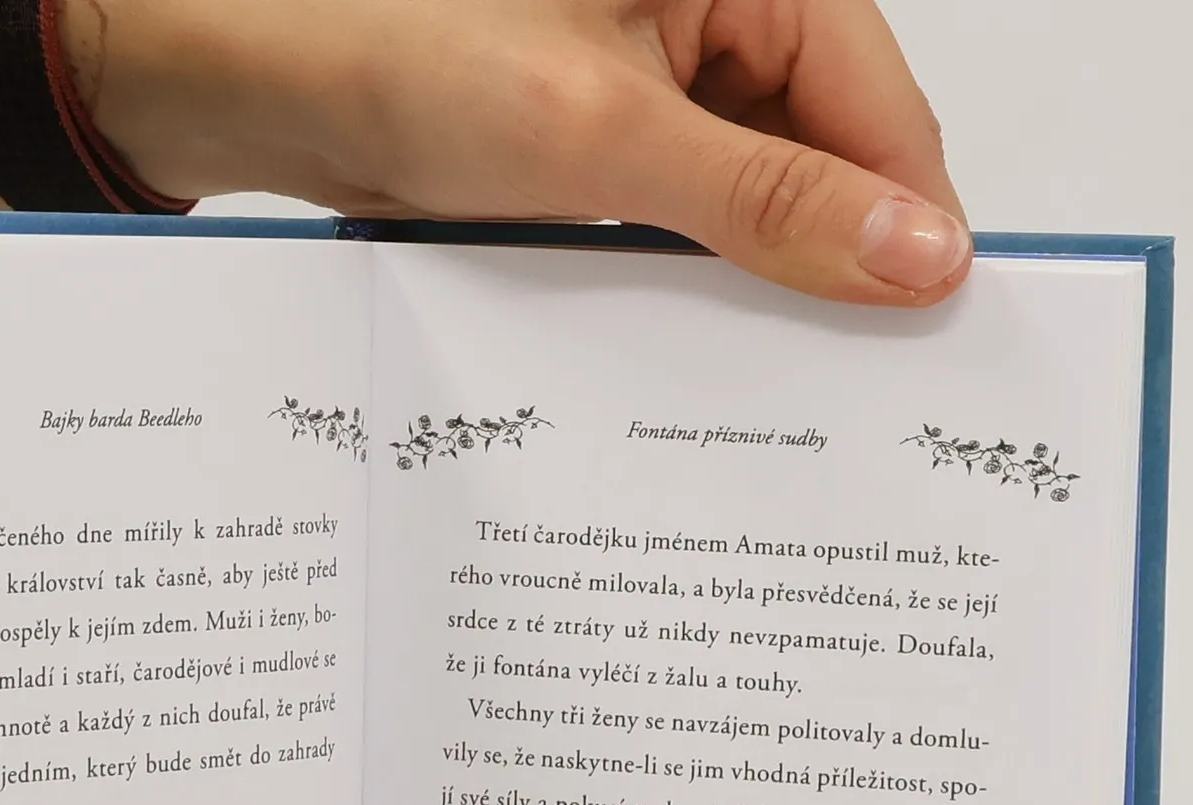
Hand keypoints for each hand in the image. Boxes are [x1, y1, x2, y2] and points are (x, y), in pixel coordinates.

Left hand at [73, 0, 968, 303]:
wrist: (261, 83)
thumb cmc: (403, 50)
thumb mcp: (605, 135)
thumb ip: (764, 201)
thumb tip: (912, 253)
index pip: (877, 100)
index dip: (909, 215)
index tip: (931, 327)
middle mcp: (710, 15)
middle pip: (823, 153)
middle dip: (831, 259)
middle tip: (854, 381)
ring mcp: (656, 82)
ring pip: (751, 198)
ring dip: (754, 280)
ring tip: (773, 376)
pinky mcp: (604, 142)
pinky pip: (680, 217)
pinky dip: (687, 278)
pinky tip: (688, 346)